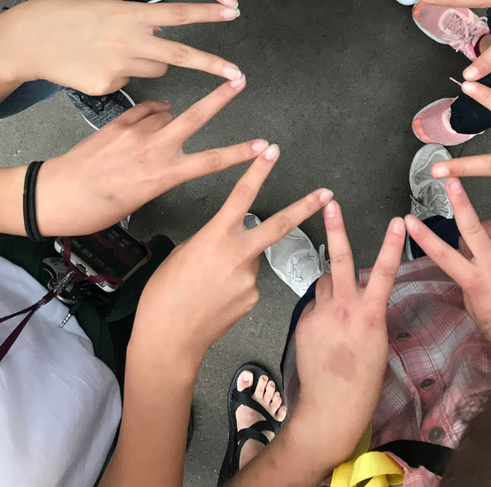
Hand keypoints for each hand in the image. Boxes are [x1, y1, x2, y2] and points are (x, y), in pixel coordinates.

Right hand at [0, 0, 242, 94]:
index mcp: (128, 14)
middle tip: (238, 75)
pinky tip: (98, 64)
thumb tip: (154, 24)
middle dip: (212, 66)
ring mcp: (118, 68)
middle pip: (180, 57)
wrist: (25, 43)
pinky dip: (123, 73)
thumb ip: (130, 14)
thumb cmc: (61, 13)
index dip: (208, 13)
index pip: (177, 14)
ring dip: (154, 62)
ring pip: (156, 70)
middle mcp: (128, 42)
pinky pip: (129, 81)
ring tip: (121, 49)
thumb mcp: (99, 1)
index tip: (233, 12)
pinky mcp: (107, 87)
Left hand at [35, 77, 262, 234]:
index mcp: (161, 175)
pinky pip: (144, 110)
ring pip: (166, 114)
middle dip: (220, 98)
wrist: (54, 196)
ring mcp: (133, 132)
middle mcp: (152, 149)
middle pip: (195, 117)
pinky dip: (152, 112)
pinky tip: (152, 115)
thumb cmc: (95, 209)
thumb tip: (170, 153)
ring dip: (171, 118)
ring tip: (162, 132)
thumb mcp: (136, 200)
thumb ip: (158, 173)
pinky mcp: (116, 123)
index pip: (210, 161)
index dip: (239, 153)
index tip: (262, 145)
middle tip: (240, 80)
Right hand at [132, 145, 333, 362]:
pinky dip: (235, 285)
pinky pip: (248, 283)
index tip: (273, 151)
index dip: (259, 171)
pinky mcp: (254, 299)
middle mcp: (238, 254)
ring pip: (251, 259)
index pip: (242, 195)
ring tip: (208, 284)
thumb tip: (227, 238)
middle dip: (305, 207)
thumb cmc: (164, 295)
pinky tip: (216, 299)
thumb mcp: (183, 252)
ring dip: (238, 263)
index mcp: (216, 236)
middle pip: (280, 225)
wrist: (169, 339)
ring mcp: (250, 279)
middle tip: (326, 193)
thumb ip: (211, 239)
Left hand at [288, 203, 404, 471]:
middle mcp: (344, 308)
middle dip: (336, 228)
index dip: (392, 245)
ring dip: (330, 286)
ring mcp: (321, 313)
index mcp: (370, 315)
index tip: (398, 221)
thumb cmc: (364, 382)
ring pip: (324, 282)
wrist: (331, 407)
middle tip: (329, 202)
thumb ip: (368, 314)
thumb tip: (360, 298)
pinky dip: (319, 311)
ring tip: (337, 310)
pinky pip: (313, 305)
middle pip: (341, 259)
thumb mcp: (377, 343)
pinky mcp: (303, 322)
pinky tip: (322, 334)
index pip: (384, 271)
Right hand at [405, 178, 490, 362]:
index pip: (443, 254)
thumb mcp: (475, 308)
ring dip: (484, 231)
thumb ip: (467, 278)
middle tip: (451, 180)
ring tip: (485, 245)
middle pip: (472, 226)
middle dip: (460, 201)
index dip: (423, 236)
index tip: (409, 220)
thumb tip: (464, 256)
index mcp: (476, 282)